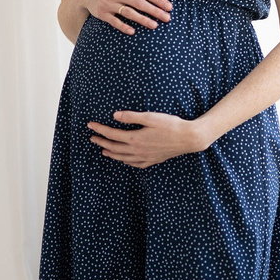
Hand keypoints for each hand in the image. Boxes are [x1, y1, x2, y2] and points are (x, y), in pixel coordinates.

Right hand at [75, 0, 172, 34]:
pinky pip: (114, 21)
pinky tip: (133, 31)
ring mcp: (108, 3)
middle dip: (155, 11)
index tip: (169, 6)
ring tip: (155, 25)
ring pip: (128, 13)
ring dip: (143, 20)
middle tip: (168, 18)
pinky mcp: (102, 13)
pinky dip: (123, 26)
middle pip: (139, 3)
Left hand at [87, 110, 206, 167]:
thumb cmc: (171, 125)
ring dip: (111, 153)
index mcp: (135, 138)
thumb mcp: (150, 117)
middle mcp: (137, 150)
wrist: (188, 138)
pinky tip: (124, 160)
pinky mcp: (152, 160)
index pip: (112, 135)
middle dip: (101, 142)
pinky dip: (126, 161)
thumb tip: (115, 115)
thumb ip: (131, 116)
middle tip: (92, 138)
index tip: (90, 126)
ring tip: (103, 151)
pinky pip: (135, 164)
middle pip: (114, 147)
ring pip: (122, 157)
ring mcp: (145, 157)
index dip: (100, 130)